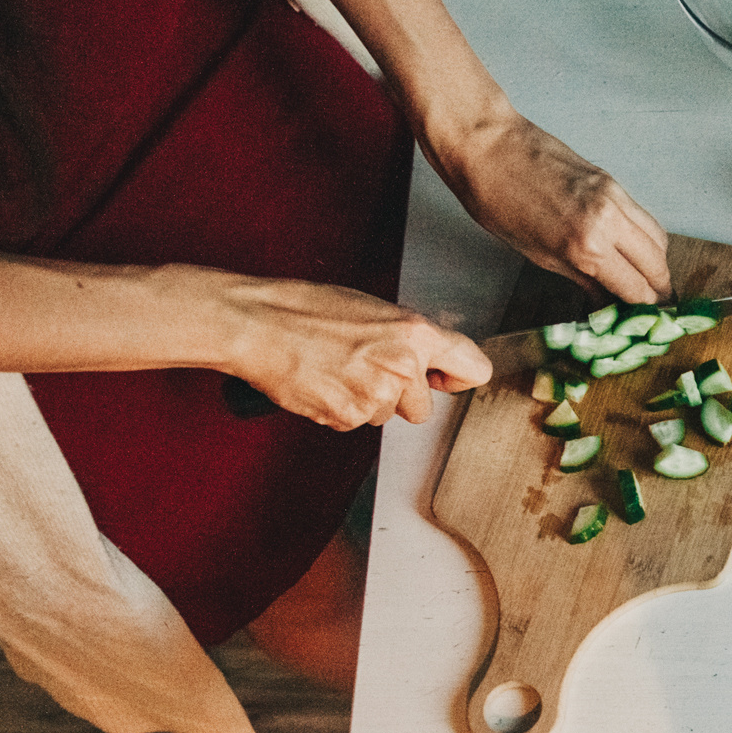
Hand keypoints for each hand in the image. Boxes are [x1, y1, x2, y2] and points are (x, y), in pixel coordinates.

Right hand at [212, 271, 490, 428]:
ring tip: (336, 368)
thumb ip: (410, 339)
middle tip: (363, 367)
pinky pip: (355, 423)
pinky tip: (322, 382)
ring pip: (386, 416)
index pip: (474, 370)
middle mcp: (403, 368)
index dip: (457, 379)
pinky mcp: (347, 417)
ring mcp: (375, 397)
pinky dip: (340, 409)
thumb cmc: (307, 309)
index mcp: (416, 334)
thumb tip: (432, 363)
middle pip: (423, 408)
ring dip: (366, 401)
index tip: (443, 380)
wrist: (257, 325)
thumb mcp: (374, 310)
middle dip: (399, 396)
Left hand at [430, 112, 672, 303]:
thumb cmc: (497, 203)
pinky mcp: (611, 181)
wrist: (486, 147)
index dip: (644, 309)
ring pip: (657, 239)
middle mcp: (609, 221)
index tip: (642, 320)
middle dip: (658, 289)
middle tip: (651, 305)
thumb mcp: (538, 256)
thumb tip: (606, 303)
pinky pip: (642, 216)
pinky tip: (630, 249)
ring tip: (644, 278)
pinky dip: (645, 237)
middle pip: (657, 264)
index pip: (636, 288)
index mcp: (587, 247)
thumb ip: (582, 280)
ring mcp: (614, 197)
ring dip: (656, 262)